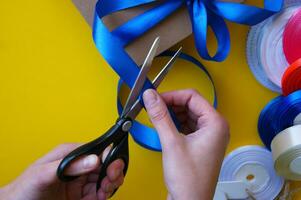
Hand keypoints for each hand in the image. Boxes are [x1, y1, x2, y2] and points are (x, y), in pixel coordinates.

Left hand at [0, 143, 123, 199]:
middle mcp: (77, 168)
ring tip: (107, 187)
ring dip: (111, 182)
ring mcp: (80, 183)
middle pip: (104, 165)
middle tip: (112, 176)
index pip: (95, 150)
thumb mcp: (43, 173)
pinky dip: (106, 194)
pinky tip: (103, 195)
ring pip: (105, 179)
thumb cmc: (23, 188)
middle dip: (113, 169)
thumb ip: (69, 165)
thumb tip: (93, 158)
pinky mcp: (82, 197)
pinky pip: (100, 194)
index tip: (112, 163)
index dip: (107, 155)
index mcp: (70, 155)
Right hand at [143, 89, 228, 199]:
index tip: (156, 97)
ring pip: (188, 114)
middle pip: (190, 104)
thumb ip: (160, 116)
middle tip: (153, 106)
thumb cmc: (189, 180)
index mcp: (215, 123)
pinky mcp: (200, 143)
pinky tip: (164, 126)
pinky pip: (187, 125)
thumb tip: (151, 97)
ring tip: (156, 116)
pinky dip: (174, 123)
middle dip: (171, 104)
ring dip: (172, 114)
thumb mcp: (171, 143)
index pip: (192, 97)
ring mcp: (208, 136)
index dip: (172, 95)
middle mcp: (215, 128)